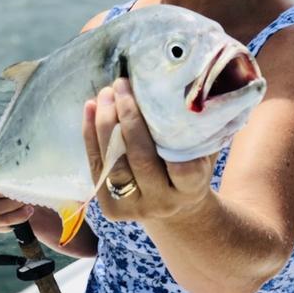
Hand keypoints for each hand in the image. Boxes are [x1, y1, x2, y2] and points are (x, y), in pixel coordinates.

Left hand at [82, 78, 216, 221]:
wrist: (173, 208)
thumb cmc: (190, 168)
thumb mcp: (203, 153)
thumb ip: (198, 129)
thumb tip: (190, 84)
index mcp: (190, 190)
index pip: (184, 169)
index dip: (172, 139)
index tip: (161, 104)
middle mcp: (162, 202)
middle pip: (140, 159)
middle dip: (129, 118)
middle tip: (122, 85)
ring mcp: (132, 207)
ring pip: (113, 162)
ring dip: (105, 123)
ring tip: (106, 93)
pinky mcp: (108, 206)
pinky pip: (96, 165)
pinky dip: (90, 134)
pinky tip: (91, 107)